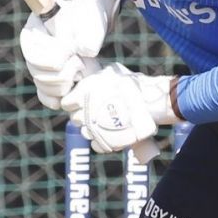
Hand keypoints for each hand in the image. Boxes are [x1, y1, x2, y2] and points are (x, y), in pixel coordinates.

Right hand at [19, 0, 119, 109]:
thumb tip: (85, 51)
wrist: (92, 25)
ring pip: (45, 87)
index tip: (72, 49)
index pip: (36, 56)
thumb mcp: (90, 18)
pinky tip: (72, 88)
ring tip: (80, 68)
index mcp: (32, 31)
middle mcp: (30, 51)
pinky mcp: (48, 81)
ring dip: (67, 82)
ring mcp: (38, 68)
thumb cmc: (89, 17)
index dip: (56, 57)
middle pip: (39, 75)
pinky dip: (60, 97)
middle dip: (65, 72)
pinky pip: (47, 97)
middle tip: (80, 60)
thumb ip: (88, 33)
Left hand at [60, 63, 177, 153]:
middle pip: (74, 118)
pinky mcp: (103, 142)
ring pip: (85, 132)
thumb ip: (94, 79)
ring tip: (108, 122)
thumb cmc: (132, 85)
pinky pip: (96, 144)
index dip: (74, 103)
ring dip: (94, 128)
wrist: (151, 102)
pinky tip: (112, 133)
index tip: (84, 102)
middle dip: (84, 115)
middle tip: (98, 111)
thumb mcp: (110, 73)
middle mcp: (84, 112)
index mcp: (83, 93)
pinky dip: (102, 141)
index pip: (66, 103)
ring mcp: (92, 129)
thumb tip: (86, 78)